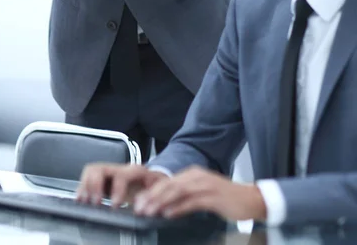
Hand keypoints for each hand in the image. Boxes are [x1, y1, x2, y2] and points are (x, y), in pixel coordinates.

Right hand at [77, 163, 167, 205]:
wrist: (151, 178)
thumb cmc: (153, 185)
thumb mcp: (157, 188)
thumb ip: (149, 196)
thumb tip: (140, 206)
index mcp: (134, 170)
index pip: (121, 175)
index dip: (117, 190)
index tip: (115, 205)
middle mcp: (118, 168)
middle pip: (99, 168)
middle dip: (94, 186)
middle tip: (95, 203)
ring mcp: (108, 171)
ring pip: (90, 170)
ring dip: (86, 186)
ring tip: (85, 202)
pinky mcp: (102, 177)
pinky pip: (87, 177)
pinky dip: (82, 188)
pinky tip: (81, 199)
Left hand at [133, 165, 265, 221]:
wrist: (250, 199)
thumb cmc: (225, 198)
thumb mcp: (202, 193)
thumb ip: (184, 196)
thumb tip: (164, 206)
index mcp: (193, 174)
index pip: (167, 181)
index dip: (151, 191)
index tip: (138, 201)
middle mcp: (197, 176)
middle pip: (169, 185)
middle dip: (152, 196)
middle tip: (138, 208)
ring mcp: (205, 185)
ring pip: (178, 192)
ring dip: (161, 202)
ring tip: (148, 211)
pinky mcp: (213, 197)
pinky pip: (192, 202)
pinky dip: (179, 208)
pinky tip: (168, 214)